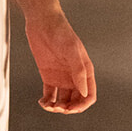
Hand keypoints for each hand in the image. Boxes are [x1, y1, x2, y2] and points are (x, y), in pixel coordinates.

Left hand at [25, 0, 96, 114]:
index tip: (71, 108)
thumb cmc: (61, 32)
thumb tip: (83, 92)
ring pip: (62, 100)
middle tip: (58, 108)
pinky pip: (49, 95)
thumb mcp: (72, 51)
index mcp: (85, 71)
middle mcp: (74, 76)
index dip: (82, 105)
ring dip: (57, 107)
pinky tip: (42, 102)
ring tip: (48, 106)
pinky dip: (46, 102)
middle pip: (76, 101)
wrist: (42, 22)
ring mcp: (61, 77)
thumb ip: (79, 71)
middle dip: (68, 108)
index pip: (89, 95)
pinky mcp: (48, 76)